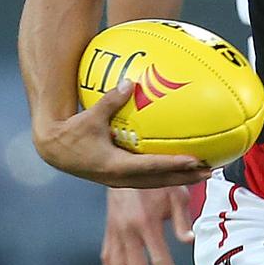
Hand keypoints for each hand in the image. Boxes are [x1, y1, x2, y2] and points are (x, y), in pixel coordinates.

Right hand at [33, 80, 210, 187]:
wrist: (54, 150)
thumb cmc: (71, 132)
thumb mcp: (90, 116)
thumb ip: (111, 100)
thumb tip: (130, 81)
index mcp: (114, 166)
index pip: (150, 167)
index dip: (173, 164)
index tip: (194, 161)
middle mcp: (120, 177)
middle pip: (159, 181)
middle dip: (185, 177)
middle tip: (210, 171)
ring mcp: (120, 180)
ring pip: (156, 183)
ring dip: (180, 179)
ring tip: (204, 173)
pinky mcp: (120, 177)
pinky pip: (148, 177)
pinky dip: (167, 173)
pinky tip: (183, 166)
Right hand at [103, 186, 195, 264]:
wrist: (126, 167)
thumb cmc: (155, 181)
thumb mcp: (175, 192)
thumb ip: (183, 218)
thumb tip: (189, 240)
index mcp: (146, 222)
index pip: (158, 257)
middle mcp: (127, 231)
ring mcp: (114, 233)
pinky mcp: (108, 232)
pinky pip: (106, 258)